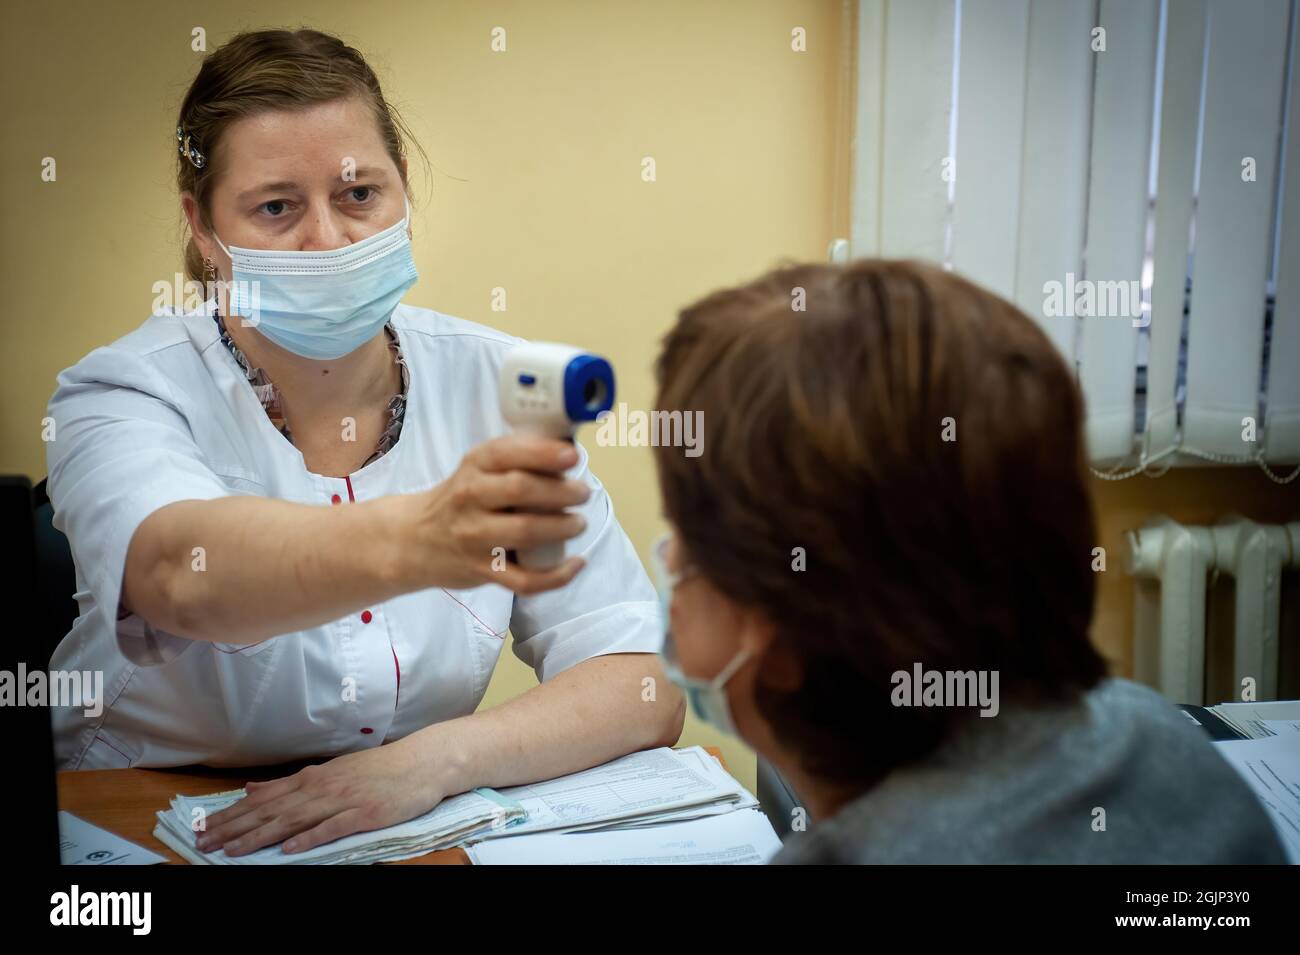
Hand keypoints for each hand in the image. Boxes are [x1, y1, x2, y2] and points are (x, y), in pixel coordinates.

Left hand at [195, 738, 451, 856]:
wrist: (422, 762)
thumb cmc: (378, 769)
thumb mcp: (331, 771)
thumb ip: (290, 783)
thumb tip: (251, 788)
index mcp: (312, 778)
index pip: (263, 799)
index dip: (231, 815)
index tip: (203, 828)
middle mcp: (322, 787)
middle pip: (270, 811)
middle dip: (234, 828)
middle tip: (203, 842)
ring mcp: (342, 800)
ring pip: (293, 820)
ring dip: (259, 836)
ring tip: (232, 850)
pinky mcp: (364, 814)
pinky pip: (332, 828)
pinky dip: (309, 838)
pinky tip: (289, 849)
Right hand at [399, 433, 592, 593]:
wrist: (414, 540)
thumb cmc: (459, 499)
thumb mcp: (477, 470)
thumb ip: (515, 461)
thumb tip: (569, 454)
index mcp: (473, 466)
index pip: (507, 453)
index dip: (543, 453)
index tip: (572, 456)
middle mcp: (470, 498)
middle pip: (521, 490)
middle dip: (562, 491)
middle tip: (583, 493)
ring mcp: (474, 537)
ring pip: (525, 532)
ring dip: (562, 527)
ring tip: (579, 523)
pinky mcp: (482, 571)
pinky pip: (524, 579)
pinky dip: (556, 575)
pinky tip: (575, 563)